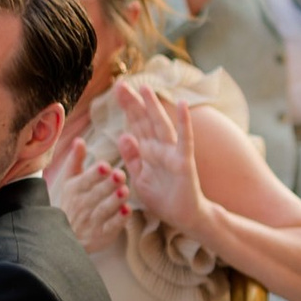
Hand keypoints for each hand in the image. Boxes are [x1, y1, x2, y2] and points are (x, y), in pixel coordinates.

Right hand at [41, 118, 130, 254]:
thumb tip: (79, 140)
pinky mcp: (101, 235)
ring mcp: (91, 221)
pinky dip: (119, 220)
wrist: (66, 236)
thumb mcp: (70, 181)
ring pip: (104, 210)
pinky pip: (111, 227)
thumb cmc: (71, 203)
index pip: (85, 180)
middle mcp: (81, 206)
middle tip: (120, 175)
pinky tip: (127, 211)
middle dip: (108, 185)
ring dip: (114, 200)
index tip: (106, 166)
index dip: (95, 173)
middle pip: (96, 194)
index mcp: (74, 190)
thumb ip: (76, 161)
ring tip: (125, 191)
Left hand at [104, 77, 211, 245]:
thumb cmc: (162, 198)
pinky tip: (182, 104)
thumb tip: (123, 135)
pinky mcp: (184, 161)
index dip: (127, 107)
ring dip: (153, 106)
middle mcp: (159, 148)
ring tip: (145, 88)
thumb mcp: (139, 178)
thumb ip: (131, 157)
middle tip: (120, 84)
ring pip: (161, 125)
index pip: (135, 125)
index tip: (116, 89)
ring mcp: (172, 153)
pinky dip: (184, 122)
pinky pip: (184, 139)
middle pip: (144, 121)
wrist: (183, 217)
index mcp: (148, 151)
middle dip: (133, 103)